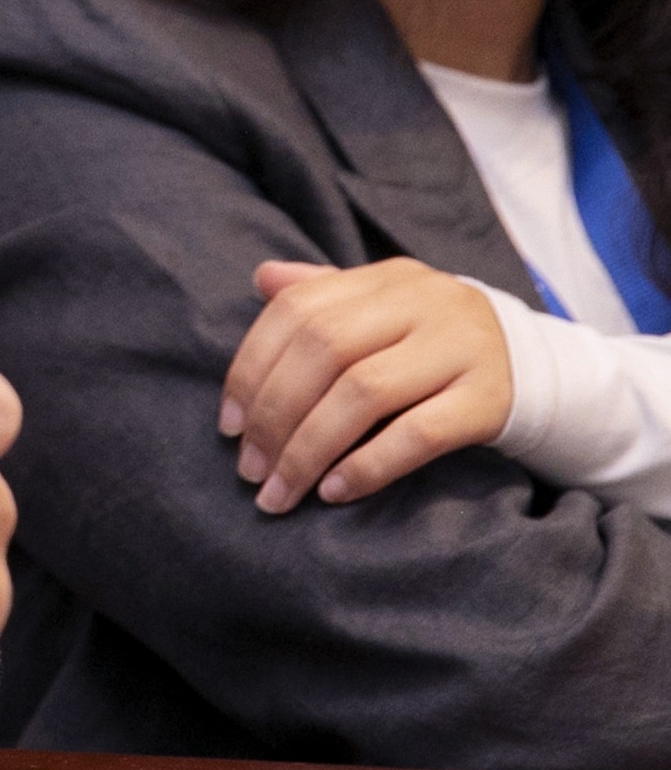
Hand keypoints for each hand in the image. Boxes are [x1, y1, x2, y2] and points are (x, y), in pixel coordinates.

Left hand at [219, 256, 512, 511]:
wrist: (540, 369)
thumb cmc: (434, 342)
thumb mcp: (385, 306)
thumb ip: (323, 294)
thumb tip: (260, 278)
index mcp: (386, 279)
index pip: (298, 312)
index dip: (253, 367)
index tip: (229, 424)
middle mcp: (422, 304)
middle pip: (324, 352)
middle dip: (274, 414)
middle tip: (249, 468)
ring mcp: (459, 349)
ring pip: (364, 394)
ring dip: (309, 447)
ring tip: (281, 489)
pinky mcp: (490, 401)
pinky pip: (419, 434)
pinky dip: (369, 464)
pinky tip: (334, 491)